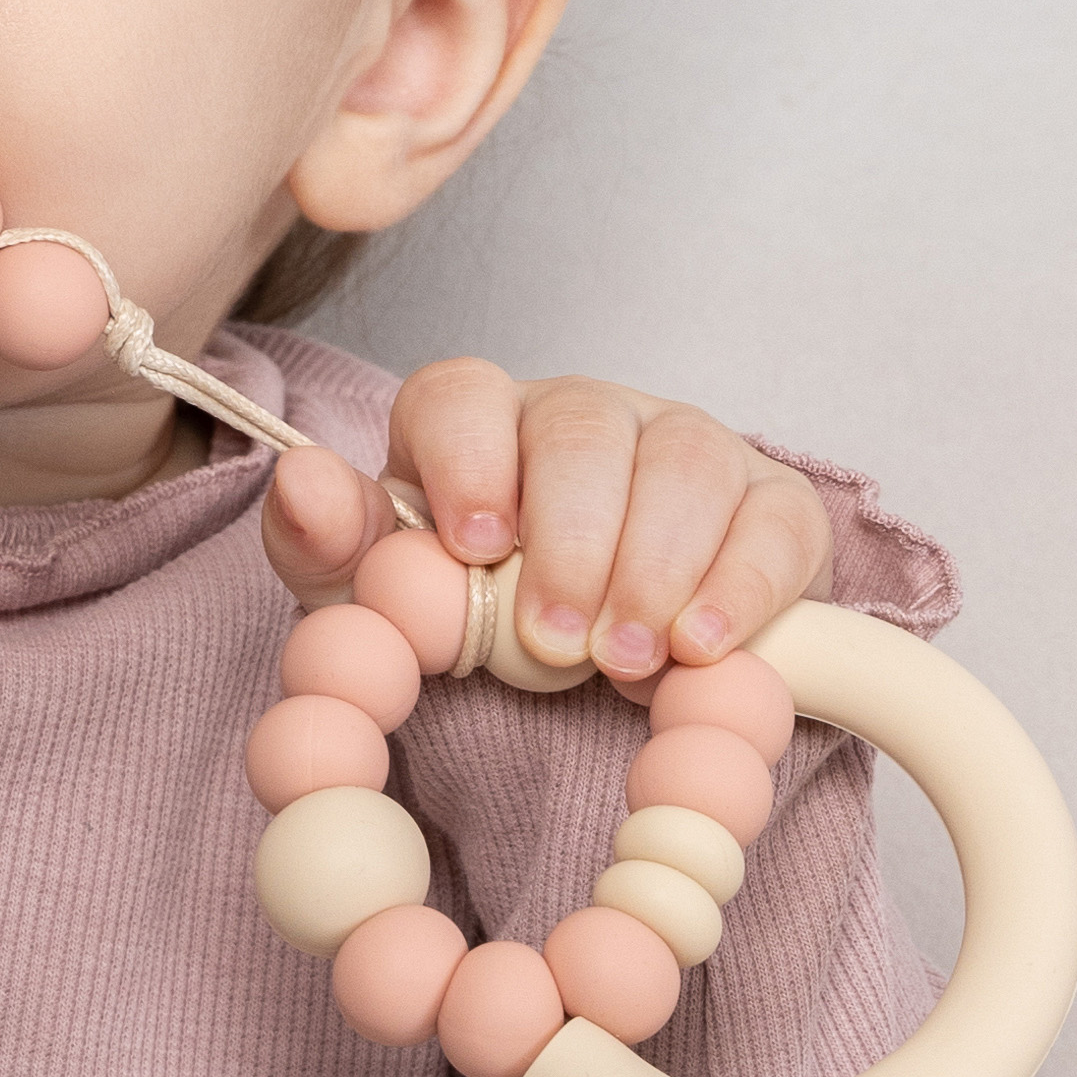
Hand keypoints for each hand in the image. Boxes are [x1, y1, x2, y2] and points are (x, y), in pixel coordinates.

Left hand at [260, 359, 834, 678]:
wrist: (575, 680)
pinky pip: (776, 522)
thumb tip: (299, 480)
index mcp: (478, 424)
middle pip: (584, 430)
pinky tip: (703, 647)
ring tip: (625, 660)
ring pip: (685, 464)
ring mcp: (684, 449)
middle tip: (553, 641)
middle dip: (571, 540)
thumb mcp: (378, 594)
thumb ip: (331, 541)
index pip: (464, 396)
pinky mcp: (770, 505)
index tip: (475, 546)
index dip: (469, 461)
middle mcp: (584, 417)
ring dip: (655, 568)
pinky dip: (744, 586)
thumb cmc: (466, 618)